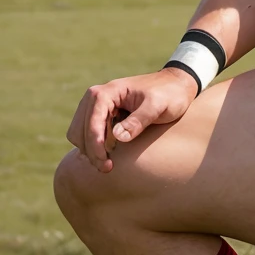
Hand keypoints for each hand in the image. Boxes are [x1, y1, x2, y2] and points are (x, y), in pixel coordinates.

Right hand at [66, 68, 198, 171]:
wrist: (175, 85)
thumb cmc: (169, 94)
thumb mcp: (158, 106)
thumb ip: (139, 120)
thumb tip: (117, 137)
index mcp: (107, 92)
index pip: (92, 122)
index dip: (96, 145)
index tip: (106, 163)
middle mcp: (95, 97)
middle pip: (80, 130)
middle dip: (91, 151)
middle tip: (107, 169)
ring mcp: (96, 105)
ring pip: (79, 133)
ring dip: (89, 151)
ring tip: (107, 165)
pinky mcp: (100, 114)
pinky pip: (87, 133)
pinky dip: (92, 146)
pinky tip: (108, 156)